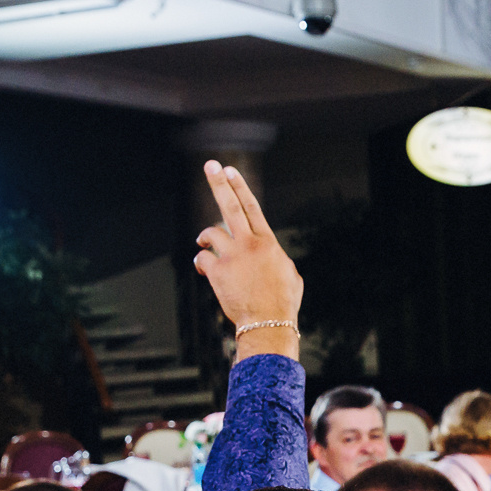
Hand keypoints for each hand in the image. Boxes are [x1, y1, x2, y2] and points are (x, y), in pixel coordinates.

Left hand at [193, 162, 303, 358]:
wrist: (269, 324)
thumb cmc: (283, 303)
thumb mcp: (290, 275)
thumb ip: (277, 258)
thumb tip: (272, 255)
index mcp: (268, 243)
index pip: (253, 208)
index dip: (240, 187)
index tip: (231, 170)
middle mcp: (250, 244)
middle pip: (231, 207)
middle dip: (220, 184)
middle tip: (211, 165)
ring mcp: (233, 257)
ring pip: (211, 233)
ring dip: (205, 237)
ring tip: (205, 242)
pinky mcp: (218, 271)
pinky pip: (202, 258)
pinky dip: (200, 261)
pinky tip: (204, 269)